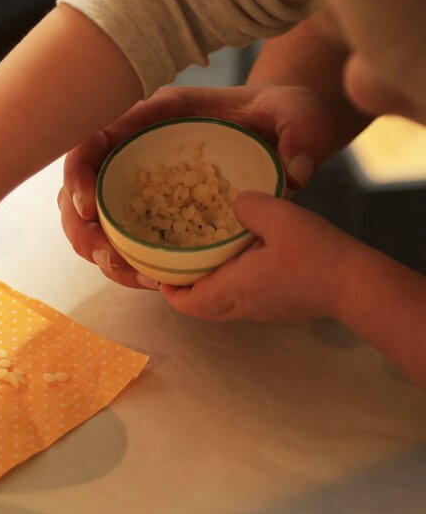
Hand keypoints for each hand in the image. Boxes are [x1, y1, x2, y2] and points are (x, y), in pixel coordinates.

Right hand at [58, 84, 334, 288]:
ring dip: (99, 250)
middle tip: (105, 253)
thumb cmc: (279, 117)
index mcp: (154, 117)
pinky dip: (123, 261)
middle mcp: (136, 149)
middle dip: (81, 225)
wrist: (277, 134)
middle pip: (81, 185)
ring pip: (93, 218)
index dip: (78, 172)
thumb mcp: (297, 111)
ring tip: (128, 273)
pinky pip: (120, 236)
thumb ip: (301, 129)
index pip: (95, 137)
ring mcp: (140, 182)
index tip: (87, 206)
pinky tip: (146, 278)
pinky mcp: (150, 210)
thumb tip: (293, 172)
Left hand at [161, 191, 358, 321]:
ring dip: (202, 291)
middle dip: (181, 292)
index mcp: (232, 289)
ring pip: (217, 308)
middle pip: (198, 309)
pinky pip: (237, 303)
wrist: (354, 284)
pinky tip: (234, 264)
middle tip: (175, 266)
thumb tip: (236, 202)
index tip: (159, 271)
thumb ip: (248, 206)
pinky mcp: (273, 308)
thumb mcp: (278, 216)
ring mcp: (258, 311)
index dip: (168, 290)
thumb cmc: (315, 253)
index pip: (186, 302)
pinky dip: (223, 289)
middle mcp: (240, 306)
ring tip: (199, 263)